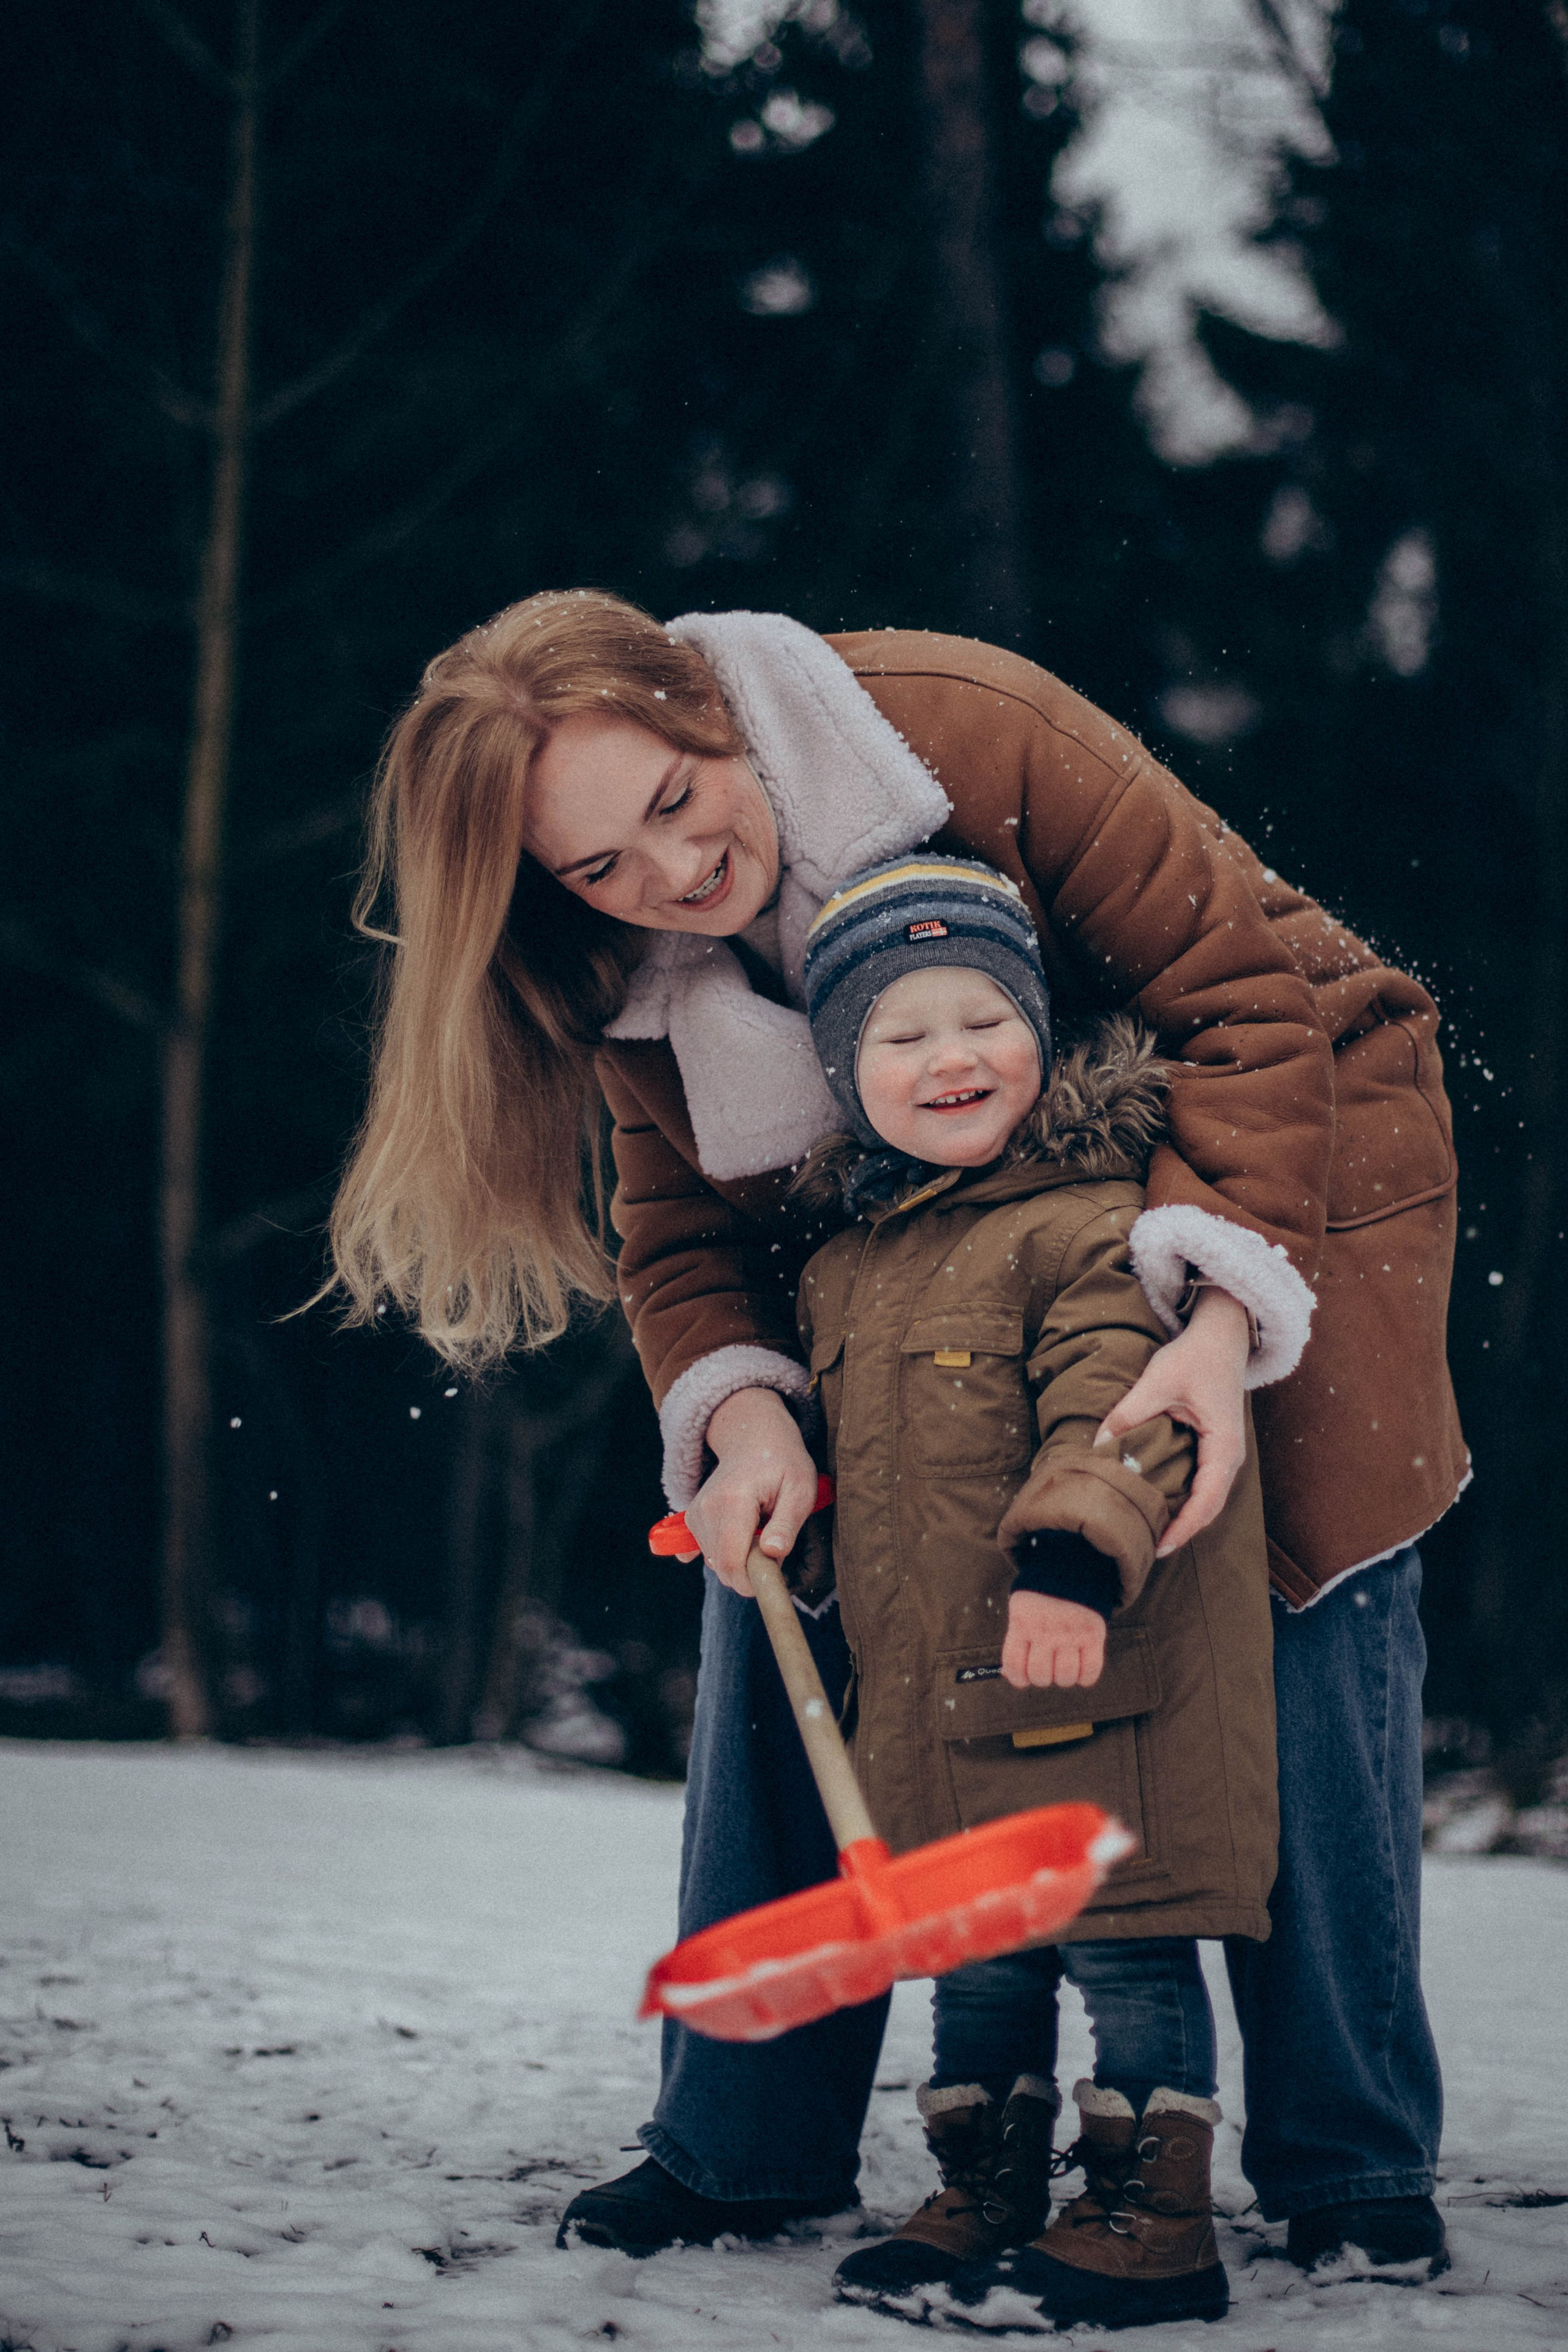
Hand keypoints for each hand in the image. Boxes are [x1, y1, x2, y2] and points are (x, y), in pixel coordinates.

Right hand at [681, 1387, 819, 1596]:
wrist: (752, 1436)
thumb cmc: (782, 1461)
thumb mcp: (800, 1488)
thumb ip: (787, 1523)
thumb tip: (773, 1553)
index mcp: (733, 1501)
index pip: (730, 1561)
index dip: (752, 1581)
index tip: (775, 1576)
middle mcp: (706, 1509)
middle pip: (721, 1567)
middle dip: (750, 1571)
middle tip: (773, 1546)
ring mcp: (696, 1514)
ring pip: (716, 1563)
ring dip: (741, 1559)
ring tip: (760, 1530)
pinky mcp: (693, 1518)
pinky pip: (708, 1553)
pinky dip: (728, 1553)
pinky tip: (741, 1537)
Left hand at [1002, 1590, 1105, 1688]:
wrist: (1072, 1570)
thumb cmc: (1041, 1600)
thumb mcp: (1021, 1612)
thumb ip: (1016, 1641)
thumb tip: (1010, 1675)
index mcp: (1022, 1623)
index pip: (1014, 1665)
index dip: (1018, 1678)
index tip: (1024, 1677)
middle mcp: (1045, 1629)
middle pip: (1040, 1676)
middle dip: (1042, 1677)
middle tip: (1048, 1665)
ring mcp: (1070, 1632)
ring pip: (1065, 1677)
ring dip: (1064, 1678)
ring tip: (1064, 1665)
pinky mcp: (1093, 1634)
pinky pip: (1090, 1672)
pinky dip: (1085, 1677)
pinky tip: (1081, 1668)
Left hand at [1096, 1287, 1249, 1556]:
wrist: (1221, 1337)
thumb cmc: (1195, 1357)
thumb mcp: (1159, 1380)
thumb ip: (1130, 1412)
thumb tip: (1099, 1443)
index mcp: (1224, 1445)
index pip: (1207, 1500)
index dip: (1184, 1527)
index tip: (1160, 1546)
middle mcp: (1230, 1456)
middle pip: (1209, 1508)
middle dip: (1182, 1531)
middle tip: (1148, 1550)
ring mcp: (1225, 1454)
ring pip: (1207, 1499)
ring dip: (1184, 1518)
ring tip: (1152, 1536)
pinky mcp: (1215, 1448)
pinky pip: (1203, 1484)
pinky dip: (1186, 1501)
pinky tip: (1160, 1508)